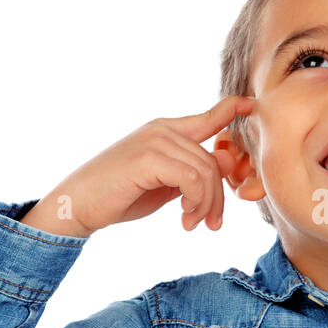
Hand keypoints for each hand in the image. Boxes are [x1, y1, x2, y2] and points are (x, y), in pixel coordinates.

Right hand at [21, 95, 253, 236]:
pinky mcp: (149, 158)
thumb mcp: (165, 184)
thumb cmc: (120, 195)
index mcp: (165, 131)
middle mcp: (162, 130)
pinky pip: (193, 178)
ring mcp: (155, 141)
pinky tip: (184, 217)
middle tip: (209, 224)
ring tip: (193, 224)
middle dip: (217, 197)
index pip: (206, 117)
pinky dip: (196, 201)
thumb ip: (193, 172)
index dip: (230, 110)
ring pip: (206, 171)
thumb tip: (228, 160)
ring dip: (206, 204)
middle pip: (214, 161)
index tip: (250, 104)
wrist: (78, 204)